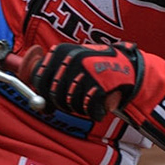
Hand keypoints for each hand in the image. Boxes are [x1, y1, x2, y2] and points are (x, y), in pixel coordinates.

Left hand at [25, 42, 154, 121]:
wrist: (127, 66)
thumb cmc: (94, 67)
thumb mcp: (70, 64)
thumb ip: (52, 80)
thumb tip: (38, 105)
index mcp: (60, 51)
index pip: (38, 79)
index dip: (44, 94)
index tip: (50, 103)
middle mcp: (71, 59)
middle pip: (53, 95)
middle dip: (64, 103)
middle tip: (76, 100)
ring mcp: (85, 72)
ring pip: (70, 104)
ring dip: (80, 107)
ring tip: (90, 97)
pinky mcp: (100, 86)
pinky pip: (89, 110)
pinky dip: (95, 112)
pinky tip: (100, 105)